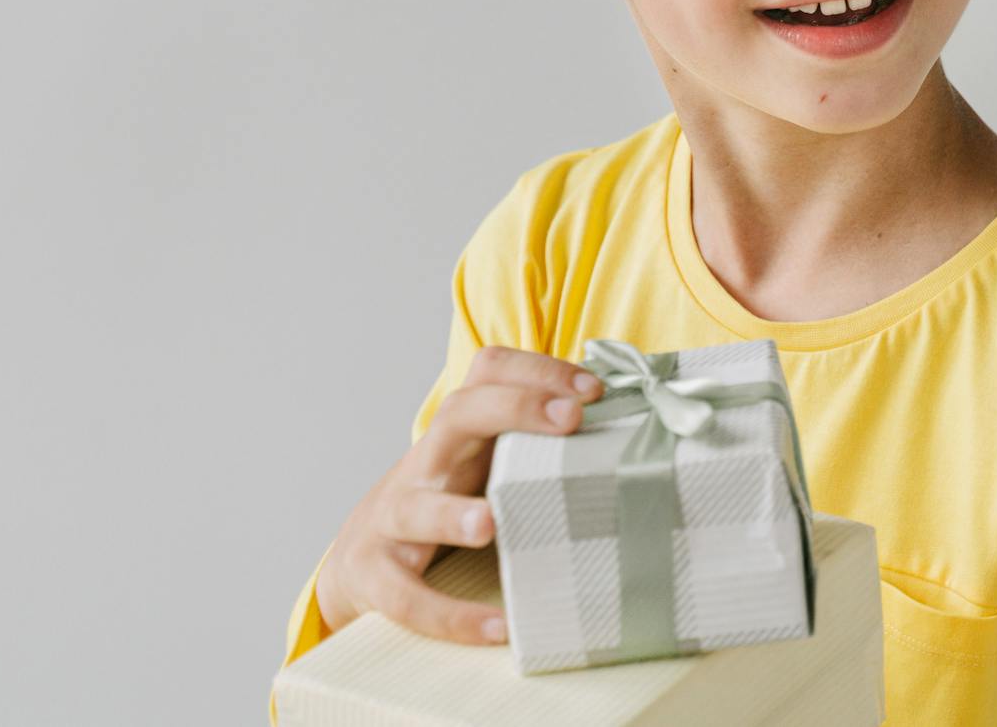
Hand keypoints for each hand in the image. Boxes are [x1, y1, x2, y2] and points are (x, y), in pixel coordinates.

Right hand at [313, 346, 605, 642]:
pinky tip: (498, 627)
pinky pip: (409, 599)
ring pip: (415, 505)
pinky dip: (452, 616)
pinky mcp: (376, 576)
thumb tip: (637, 441)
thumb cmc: (447, 504)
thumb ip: (539, 450)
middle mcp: (426, 464)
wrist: (359, 558)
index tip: (593, 390)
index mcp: (458, 433)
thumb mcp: (486, 464)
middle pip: (457, 414)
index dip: (538, 370)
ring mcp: (394, 518)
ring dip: (453, 513)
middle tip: (569, 419)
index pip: (488, 372)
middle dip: (514, 408)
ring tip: (490, 524)